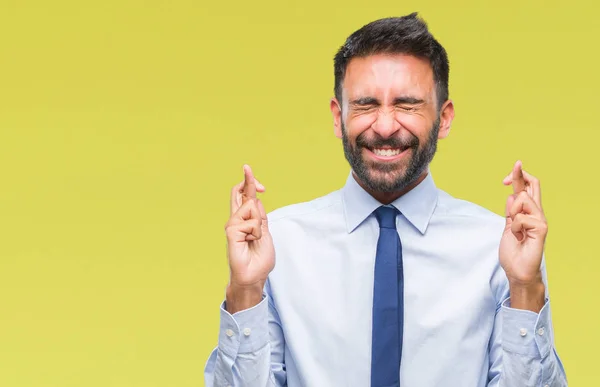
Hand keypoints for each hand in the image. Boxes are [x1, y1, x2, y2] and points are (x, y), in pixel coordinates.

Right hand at [224, 165, 274, 312]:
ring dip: (259, 224)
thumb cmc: (259, 259)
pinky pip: (249, 222)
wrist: (254, 277)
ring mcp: (232, 225)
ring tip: (255, 238)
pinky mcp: (231, 232)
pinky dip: (255, 232)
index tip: (253, 176)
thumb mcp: (265, 234)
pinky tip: (250, 242)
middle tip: (247, 167)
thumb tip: (255, 200)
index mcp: (246, 220)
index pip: (245, 197)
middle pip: (239, 193)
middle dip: (247, 180)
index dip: (249, 184)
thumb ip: (261, 218)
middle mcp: (236, 220)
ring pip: (251, 208)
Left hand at [499, 160, 546, 310]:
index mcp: (527, 212)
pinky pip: (521, 217)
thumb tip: (512, 196)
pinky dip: (514, 226)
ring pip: (523, 199)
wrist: (517, 271)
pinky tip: (519, 237)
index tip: (506, 177)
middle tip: (507, 177)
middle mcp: (536, 213)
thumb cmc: (514, 252)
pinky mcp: (541, 228)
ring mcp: (540, 220)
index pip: (526, 189)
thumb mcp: (507, 226)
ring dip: (512, 212)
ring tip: (514, 229)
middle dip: (519, 175)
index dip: (518, 177)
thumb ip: (510, 212)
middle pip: (533, 185)